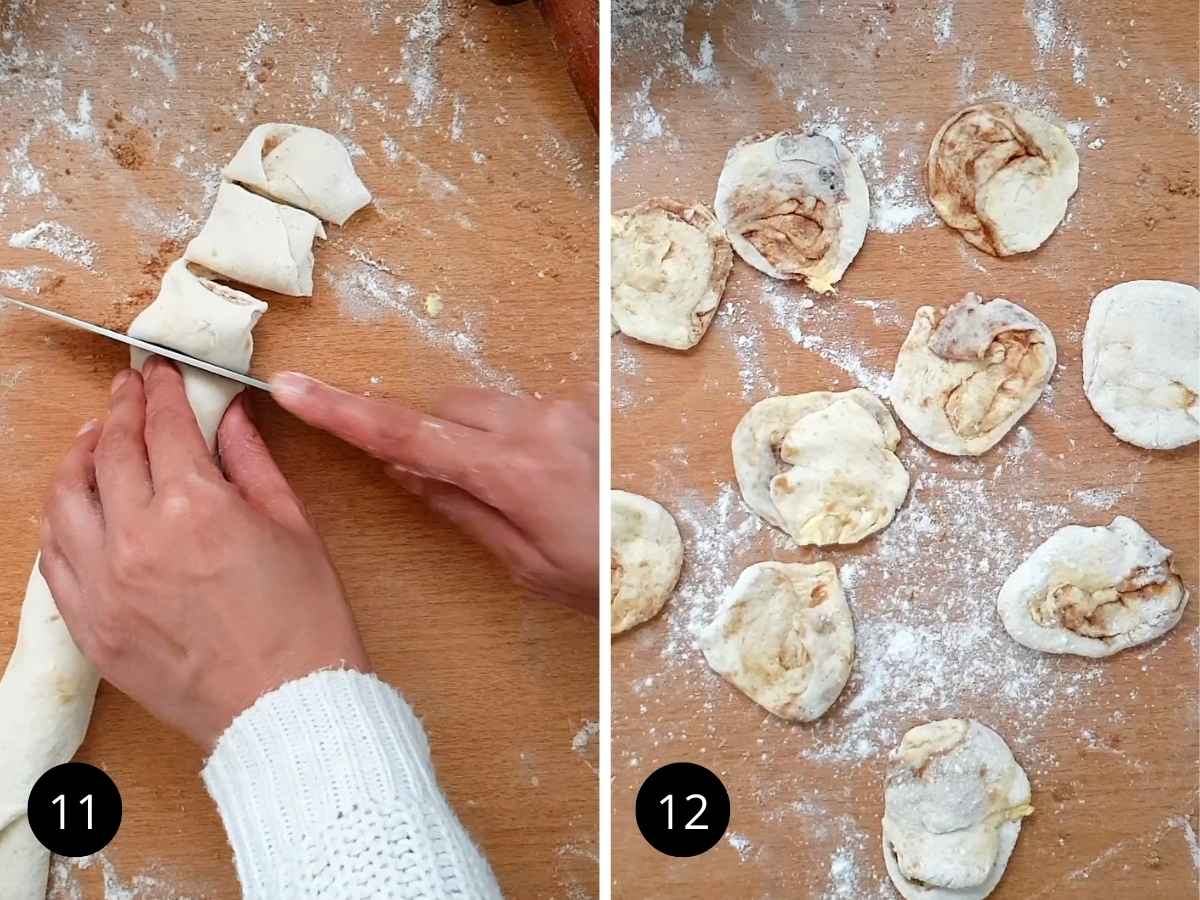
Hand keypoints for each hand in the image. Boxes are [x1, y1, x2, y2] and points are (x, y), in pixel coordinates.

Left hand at [39, 357, 367, 748]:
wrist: (286, 708)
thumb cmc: (304, 623)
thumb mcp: (293, 527)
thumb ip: (253, 464)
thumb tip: (233, 418)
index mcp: (196, 507)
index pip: (165, 426)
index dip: (163, 391)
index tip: (162, 372)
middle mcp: (138, 538)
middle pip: (113, 451)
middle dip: (122, 409)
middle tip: (129, 389)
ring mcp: (105, 584)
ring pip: (66, 500)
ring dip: (79, 458)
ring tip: (94, 439)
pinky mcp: (92, 625)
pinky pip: (53, 560)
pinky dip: (60, 523)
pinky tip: (76, 508)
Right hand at [270, 373, 598, 614]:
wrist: (674, 552)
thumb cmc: (600, 575)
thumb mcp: (523, 562)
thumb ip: (457, 506)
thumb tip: (402, 467)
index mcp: (512, 471)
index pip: (406, 434)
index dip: (343, 412)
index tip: (293, 387)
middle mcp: (537, 425)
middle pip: (444, 410)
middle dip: (433, 439)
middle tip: (455, 490)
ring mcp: (566, 410)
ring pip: (482, 407)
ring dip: (476, 440)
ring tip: (516, 492)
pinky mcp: (585, 406)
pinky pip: (522, 410)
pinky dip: (512, 437)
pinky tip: (545, 478)